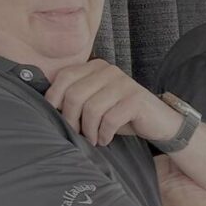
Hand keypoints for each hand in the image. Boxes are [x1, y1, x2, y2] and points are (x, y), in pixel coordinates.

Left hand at [46, 60, 180, 145]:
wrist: (158, 122)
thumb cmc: (121, 114)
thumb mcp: (96, 102)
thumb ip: (76, 97)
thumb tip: (46, 108)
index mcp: (95, 66)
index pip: (64, 77)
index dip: (54, 100)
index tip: (58, 119)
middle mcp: (108, 70)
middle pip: (74, 94)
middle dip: (71, 120)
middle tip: (77, 134)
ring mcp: (123, 83)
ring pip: (91, 109)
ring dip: (88, 131)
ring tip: (93, 139)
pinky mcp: (135, 99)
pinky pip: (109, 119)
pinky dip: (104, 134)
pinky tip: (106, 139)